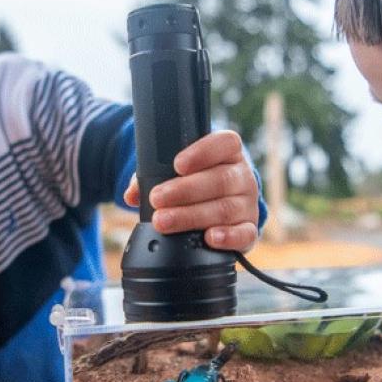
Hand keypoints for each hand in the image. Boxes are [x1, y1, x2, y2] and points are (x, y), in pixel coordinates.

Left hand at [124, 130, 259, 251]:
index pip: (224, 144)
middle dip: (185, 190)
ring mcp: (247, 203)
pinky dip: (228, 237)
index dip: (202, 153)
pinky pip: (245, 233)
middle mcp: (242, 176)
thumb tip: (132, 194)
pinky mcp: (249, 228)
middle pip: (220, 180)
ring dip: (192, 216)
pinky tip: (208, 238)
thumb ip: (152, 177)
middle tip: (157, 198)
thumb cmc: (195, 181)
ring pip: (225, 208)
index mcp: (228, 152)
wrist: (220, 203)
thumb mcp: (176, 171)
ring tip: (164, 221)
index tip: (177, 165)